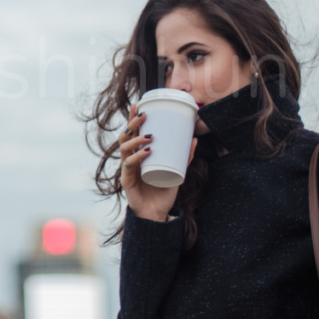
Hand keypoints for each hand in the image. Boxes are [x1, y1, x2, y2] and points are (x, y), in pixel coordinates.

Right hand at [119, 102, 197, 221]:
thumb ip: (184, 156)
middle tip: (145, 115)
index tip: (139, 104)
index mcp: (138, 154)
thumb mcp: (177, 171)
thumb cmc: (163, 191)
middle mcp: (130, 159)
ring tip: (149, 135)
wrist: (156, 214)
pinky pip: (129, 164)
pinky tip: (147, 152)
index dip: (133, 118)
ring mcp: (127, 169)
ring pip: (124, 148)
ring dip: (136, 139)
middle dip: (133, 123)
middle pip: (125, 136)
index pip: (133, 132)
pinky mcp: (126, 180)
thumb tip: (194, 139)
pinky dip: (138, 157)